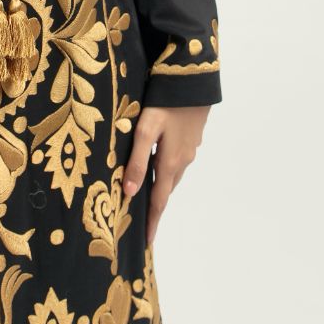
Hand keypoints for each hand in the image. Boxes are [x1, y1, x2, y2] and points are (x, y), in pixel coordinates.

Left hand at [122, 105, 210, 244]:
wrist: (194, 79)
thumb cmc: (166, 102)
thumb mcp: (146, 129)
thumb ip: (138, 160)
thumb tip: (128, 192)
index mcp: (170, 162)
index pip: (159, 200)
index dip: (152, 222)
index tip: (147, 244)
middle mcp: (183, 160)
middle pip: (166, 190)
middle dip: (156, 209)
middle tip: (145, 225)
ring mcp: (189, 148)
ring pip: (172, 174)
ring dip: (162, 189)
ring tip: (148, 199)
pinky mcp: (191, 137)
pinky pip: (177, 161)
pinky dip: (167, 170)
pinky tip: (159, 165)